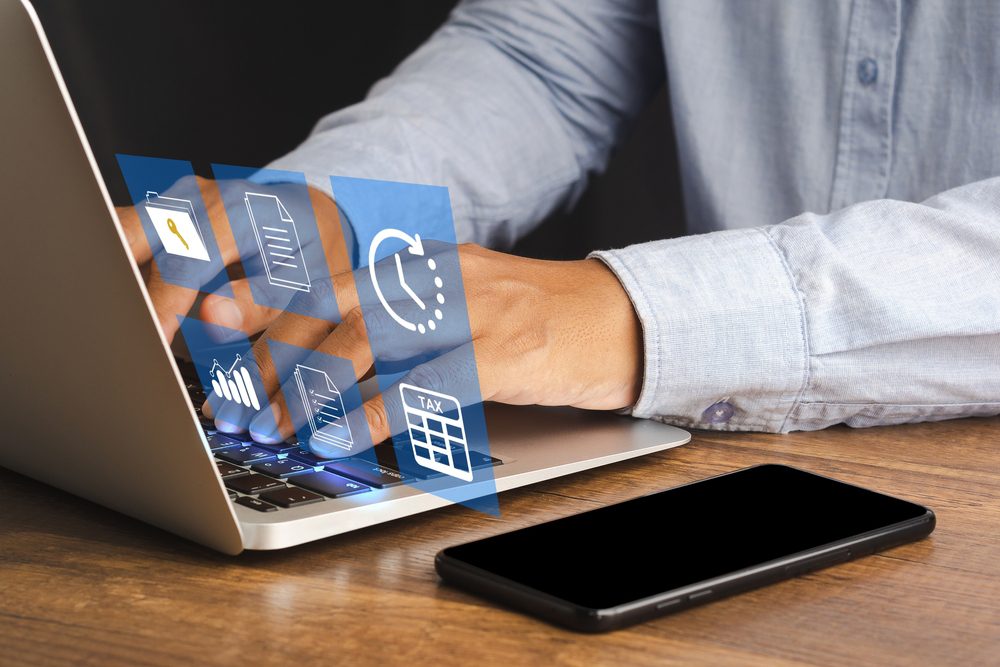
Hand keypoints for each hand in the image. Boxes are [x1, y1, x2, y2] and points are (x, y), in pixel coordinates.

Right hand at [116, 176, 349, 341]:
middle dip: (119, 283)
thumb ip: (259, 302)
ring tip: (117, 324)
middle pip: (134, 235)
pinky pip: (126, 237)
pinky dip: (122, 270)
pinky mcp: (160, 211)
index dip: (162, 304)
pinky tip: (125, 308)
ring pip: (121, 234)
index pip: (184, 260)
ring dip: (115, 276)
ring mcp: (174, 200)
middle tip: (117, 331)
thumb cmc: (307, 251)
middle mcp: (197, 197)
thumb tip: (211, 320)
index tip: (151, 341)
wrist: (307, 215)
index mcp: (236, 211)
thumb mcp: (302, 281)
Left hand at [233, 244, 642, 452]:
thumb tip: (330, 366)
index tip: (212, 318)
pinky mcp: (503, 353)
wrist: (617, 318)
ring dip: (311, 389)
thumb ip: (401, 327)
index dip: (266, 298)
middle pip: (334, 307)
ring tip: (275, 426)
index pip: (329, 278)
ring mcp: (471, 311)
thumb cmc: (532, 320)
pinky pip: (425, 385)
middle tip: (230, 396)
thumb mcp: (459, 306)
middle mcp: (437, 277)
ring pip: (368, 341)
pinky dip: (374, 413)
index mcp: (421, 265)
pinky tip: (342, 436)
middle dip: (270, 353)